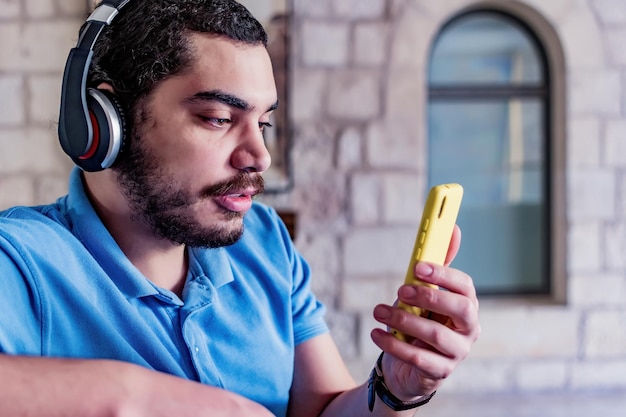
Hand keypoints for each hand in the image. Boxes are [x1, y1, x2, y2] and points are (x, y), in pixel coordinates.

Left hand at [370, 226, 480, 399]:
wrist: (406, 367)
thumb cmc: (418, 324)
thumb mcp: (423, 294)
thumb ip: (436, 266)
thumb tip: (452, 228)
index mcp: (466, 306)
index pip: (465, 287)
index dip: (443, 275)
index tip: (417, 267)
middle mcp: (469, 330)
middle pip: (461, 309)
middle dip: (430, 296)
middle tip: (401, 290)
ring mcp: (457, 353)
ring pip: (436, 335)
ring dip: (404, 320)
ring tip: (379, 311)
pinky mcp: (440, 373)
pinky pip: (417, 358)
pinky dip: (393, 344)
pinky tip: (376, 333)